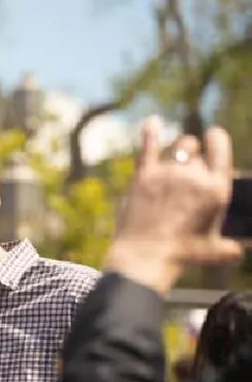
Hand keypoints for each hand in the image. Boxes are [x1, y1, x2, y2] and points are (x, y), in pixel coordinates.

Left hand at [104, 117, 241, 295]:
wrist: (144, 259)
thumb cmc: (182, 256)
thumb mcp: (214, 251)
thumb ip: (231, 246)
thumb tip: (238, 249)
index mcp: (217, 189)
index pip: (221, 149)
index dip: (217, 140)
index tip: (214, 136)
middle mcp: (195, 176)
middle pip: (199, 151)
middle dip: (196, 157)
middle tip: (188, 174)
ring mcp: (168, 173)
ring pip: (181, 146)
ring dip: (183, 149)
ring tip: (179, 158)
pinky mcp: (144, 177)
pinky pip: (149, 147)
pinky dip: (151, 132)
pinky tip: (152, 122)